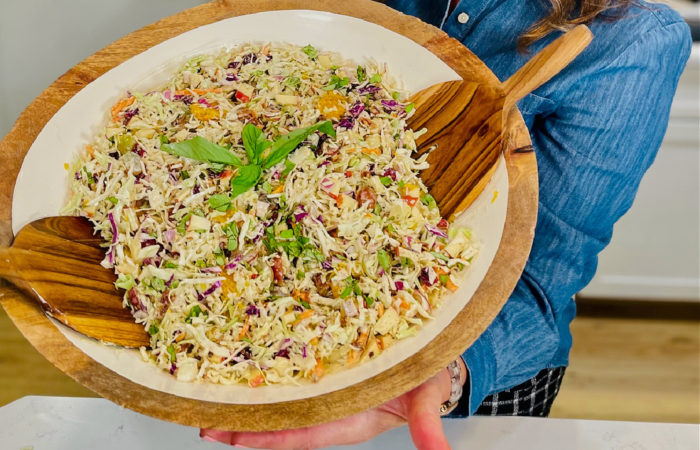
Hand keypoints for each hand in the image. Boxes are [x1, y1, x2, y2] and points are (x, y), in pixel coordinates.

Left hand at [200, 360, 465, 448]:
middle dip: (243, 426)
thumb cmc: (426, 380)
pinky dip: (268, 376)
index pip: (301, 435)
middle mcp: (329, 407)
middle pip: (280, 421)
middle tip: (206, 425)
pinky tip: (244, 371)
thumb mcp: (426, 400)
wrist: (427, 362)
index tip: (236, 441)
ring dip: (248, 403)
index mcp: (348, 419)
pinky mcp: (325, 368)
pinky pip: (292, 374)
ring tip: (210, 404)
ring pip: (280, 399)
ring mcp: (324, 388)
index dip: (268, 440)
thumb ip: (427, 427)